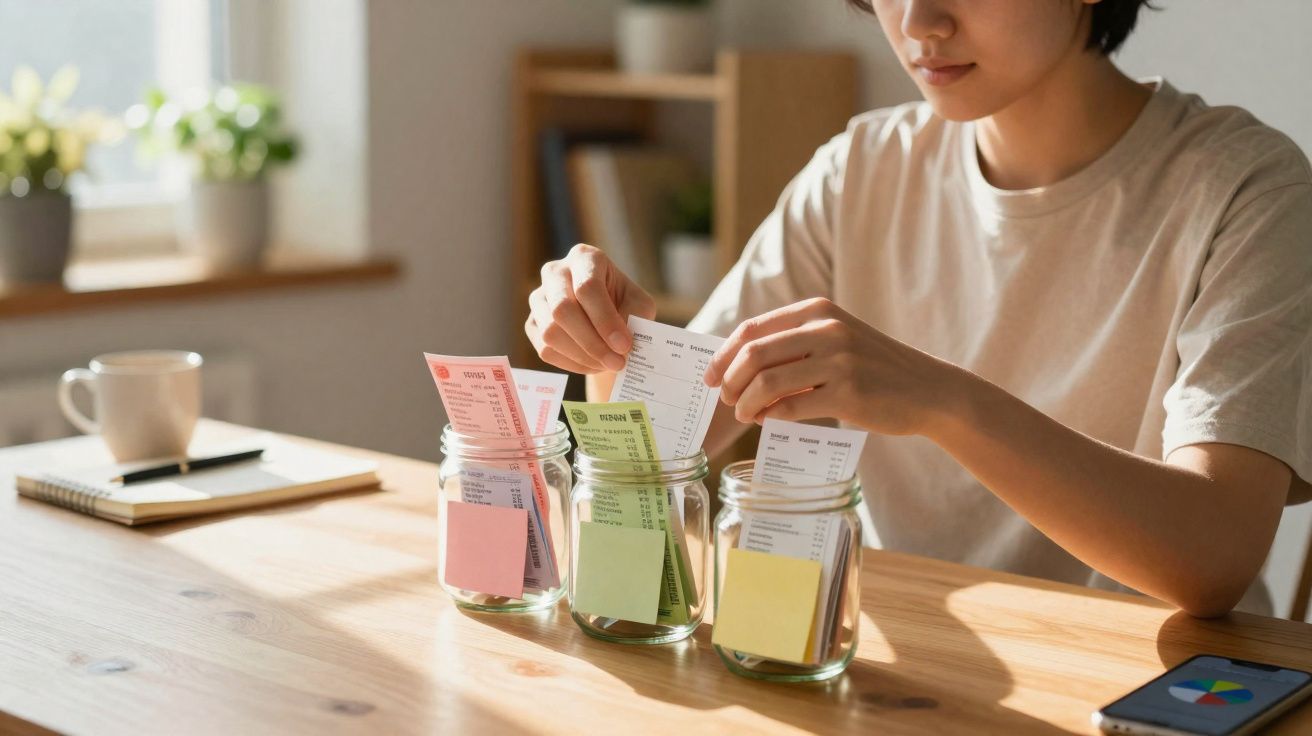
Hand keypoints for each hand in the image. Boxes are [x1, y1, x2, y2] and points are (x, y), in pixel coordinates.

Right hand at [526, 244, 655, 373]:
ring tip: (607, 364)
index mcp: (584, 257)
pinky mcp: (531, 323)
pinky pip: (545, 349)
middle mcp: (555, 272)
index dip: (605, 320)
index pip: (587, 287)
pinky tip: (592, 364)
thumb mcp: (639, 304)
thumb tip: (619, 342)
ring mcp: (539, 297)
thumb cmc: (624, 304)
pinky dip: (572, 363)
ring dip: (583, 356)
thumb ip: (635, 317)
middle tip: (618, 362)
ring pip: (551, 332)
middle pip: (563, 310)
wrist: (605, 317)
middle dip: (593, 343)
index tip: (624, 346)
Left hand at [702, 298, 965, 434]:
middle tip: (724, 400)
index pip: (752, 329)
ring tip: (744, 414)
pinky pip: (792, 407)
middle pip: (753, 354)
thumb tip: (737, 366)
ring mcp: (838, 361)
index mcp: (818, 310)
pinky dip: (770, 416)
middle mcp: (826, 329)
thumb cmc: (874, 368)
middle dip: (729, 380)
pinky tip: (768, 421)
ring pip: (767, 382)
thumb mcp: (836, 340)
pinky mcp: (848, 394)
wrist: (928, 390)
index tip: (710, 377)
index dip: (722, 355)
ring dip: (745, 403)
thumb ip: (795, 345)